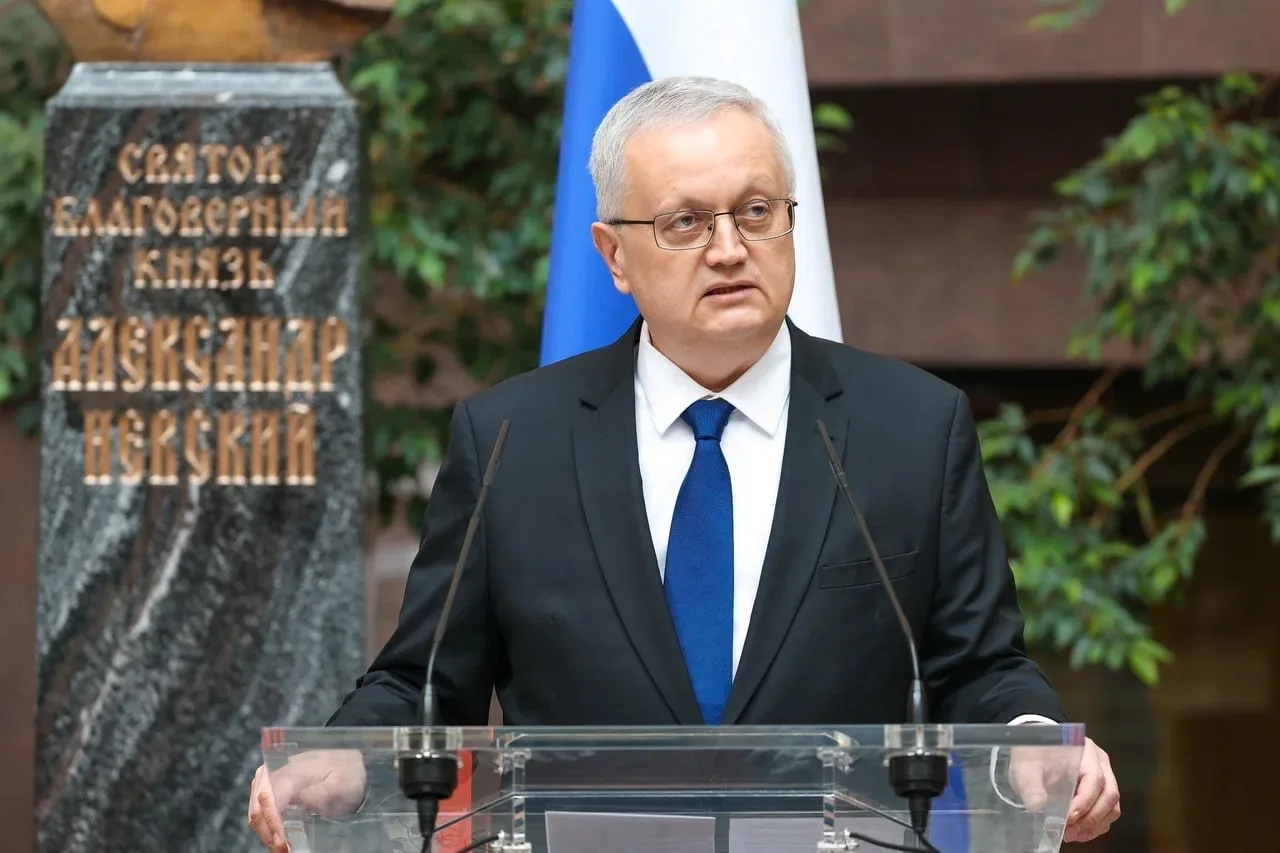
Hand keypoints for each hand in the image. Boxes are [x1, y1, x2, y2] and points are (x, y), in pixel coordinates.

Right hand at [246, 749, 367, 850]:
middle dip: (266, 830)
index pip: (272, 797)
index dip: (273, 823)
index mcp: (296, 771)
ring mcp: (276, 777)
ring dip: (264, 829)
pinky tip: (277, 835)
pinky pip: (260, 805)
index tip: (282, 842)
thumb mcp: (342, 786)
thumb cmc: (348, 776)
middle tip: (281, 849)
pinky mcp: (276, 785)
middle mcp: (280, 771)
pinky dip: (265, 823)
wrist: (352, 763)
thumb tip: (300, 799)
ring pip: (256, 806)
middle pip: (258, 804)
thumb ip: (322, 793)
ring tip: (279, 846)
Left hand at [1009, 737, 1118, 842]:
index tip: (1068, 818)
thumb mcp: (1025, 767)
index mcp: (1084, 750)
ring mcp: (1104, 777)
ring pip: (1112, 806)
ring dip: (1094, 825)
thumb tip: (1036, 805)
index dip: (1084, 801)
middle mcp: (1100, 763)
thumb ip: (1030, 785)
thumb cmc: (1032, 754)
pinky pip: (1108, 812)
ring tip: (1072, 834)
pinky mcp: (1101, 791)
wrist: (1033, 751)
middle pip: (1109, 794)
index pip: (1095, 778)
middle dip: (1091, 817)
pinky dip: (1096, 826)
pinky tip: (1078, 832)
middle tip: (1070, 831)